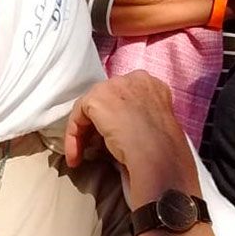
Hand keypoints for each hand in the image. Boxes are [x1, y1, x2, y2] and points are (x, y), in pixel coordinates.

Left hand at [64, 71, 199, 205]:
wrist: (158, 155)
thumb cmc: (161, 150)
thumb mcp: (154, 127)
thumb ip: (136, 118)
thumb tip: (116, 131)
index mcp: (152, 86)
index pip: (123, 97)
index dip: (113, 119)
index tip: (107, 140)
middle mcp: (134, 79)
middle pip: (105, 99)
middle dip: (95, 125)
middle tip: (91, 149)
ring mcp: (114, 86)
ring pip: (89, 108)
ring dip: (82, 134)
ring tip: (80, 156)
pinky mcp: (97, 98)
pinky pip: (78, 116)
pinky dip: (73, 137)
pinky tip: (76, 156)